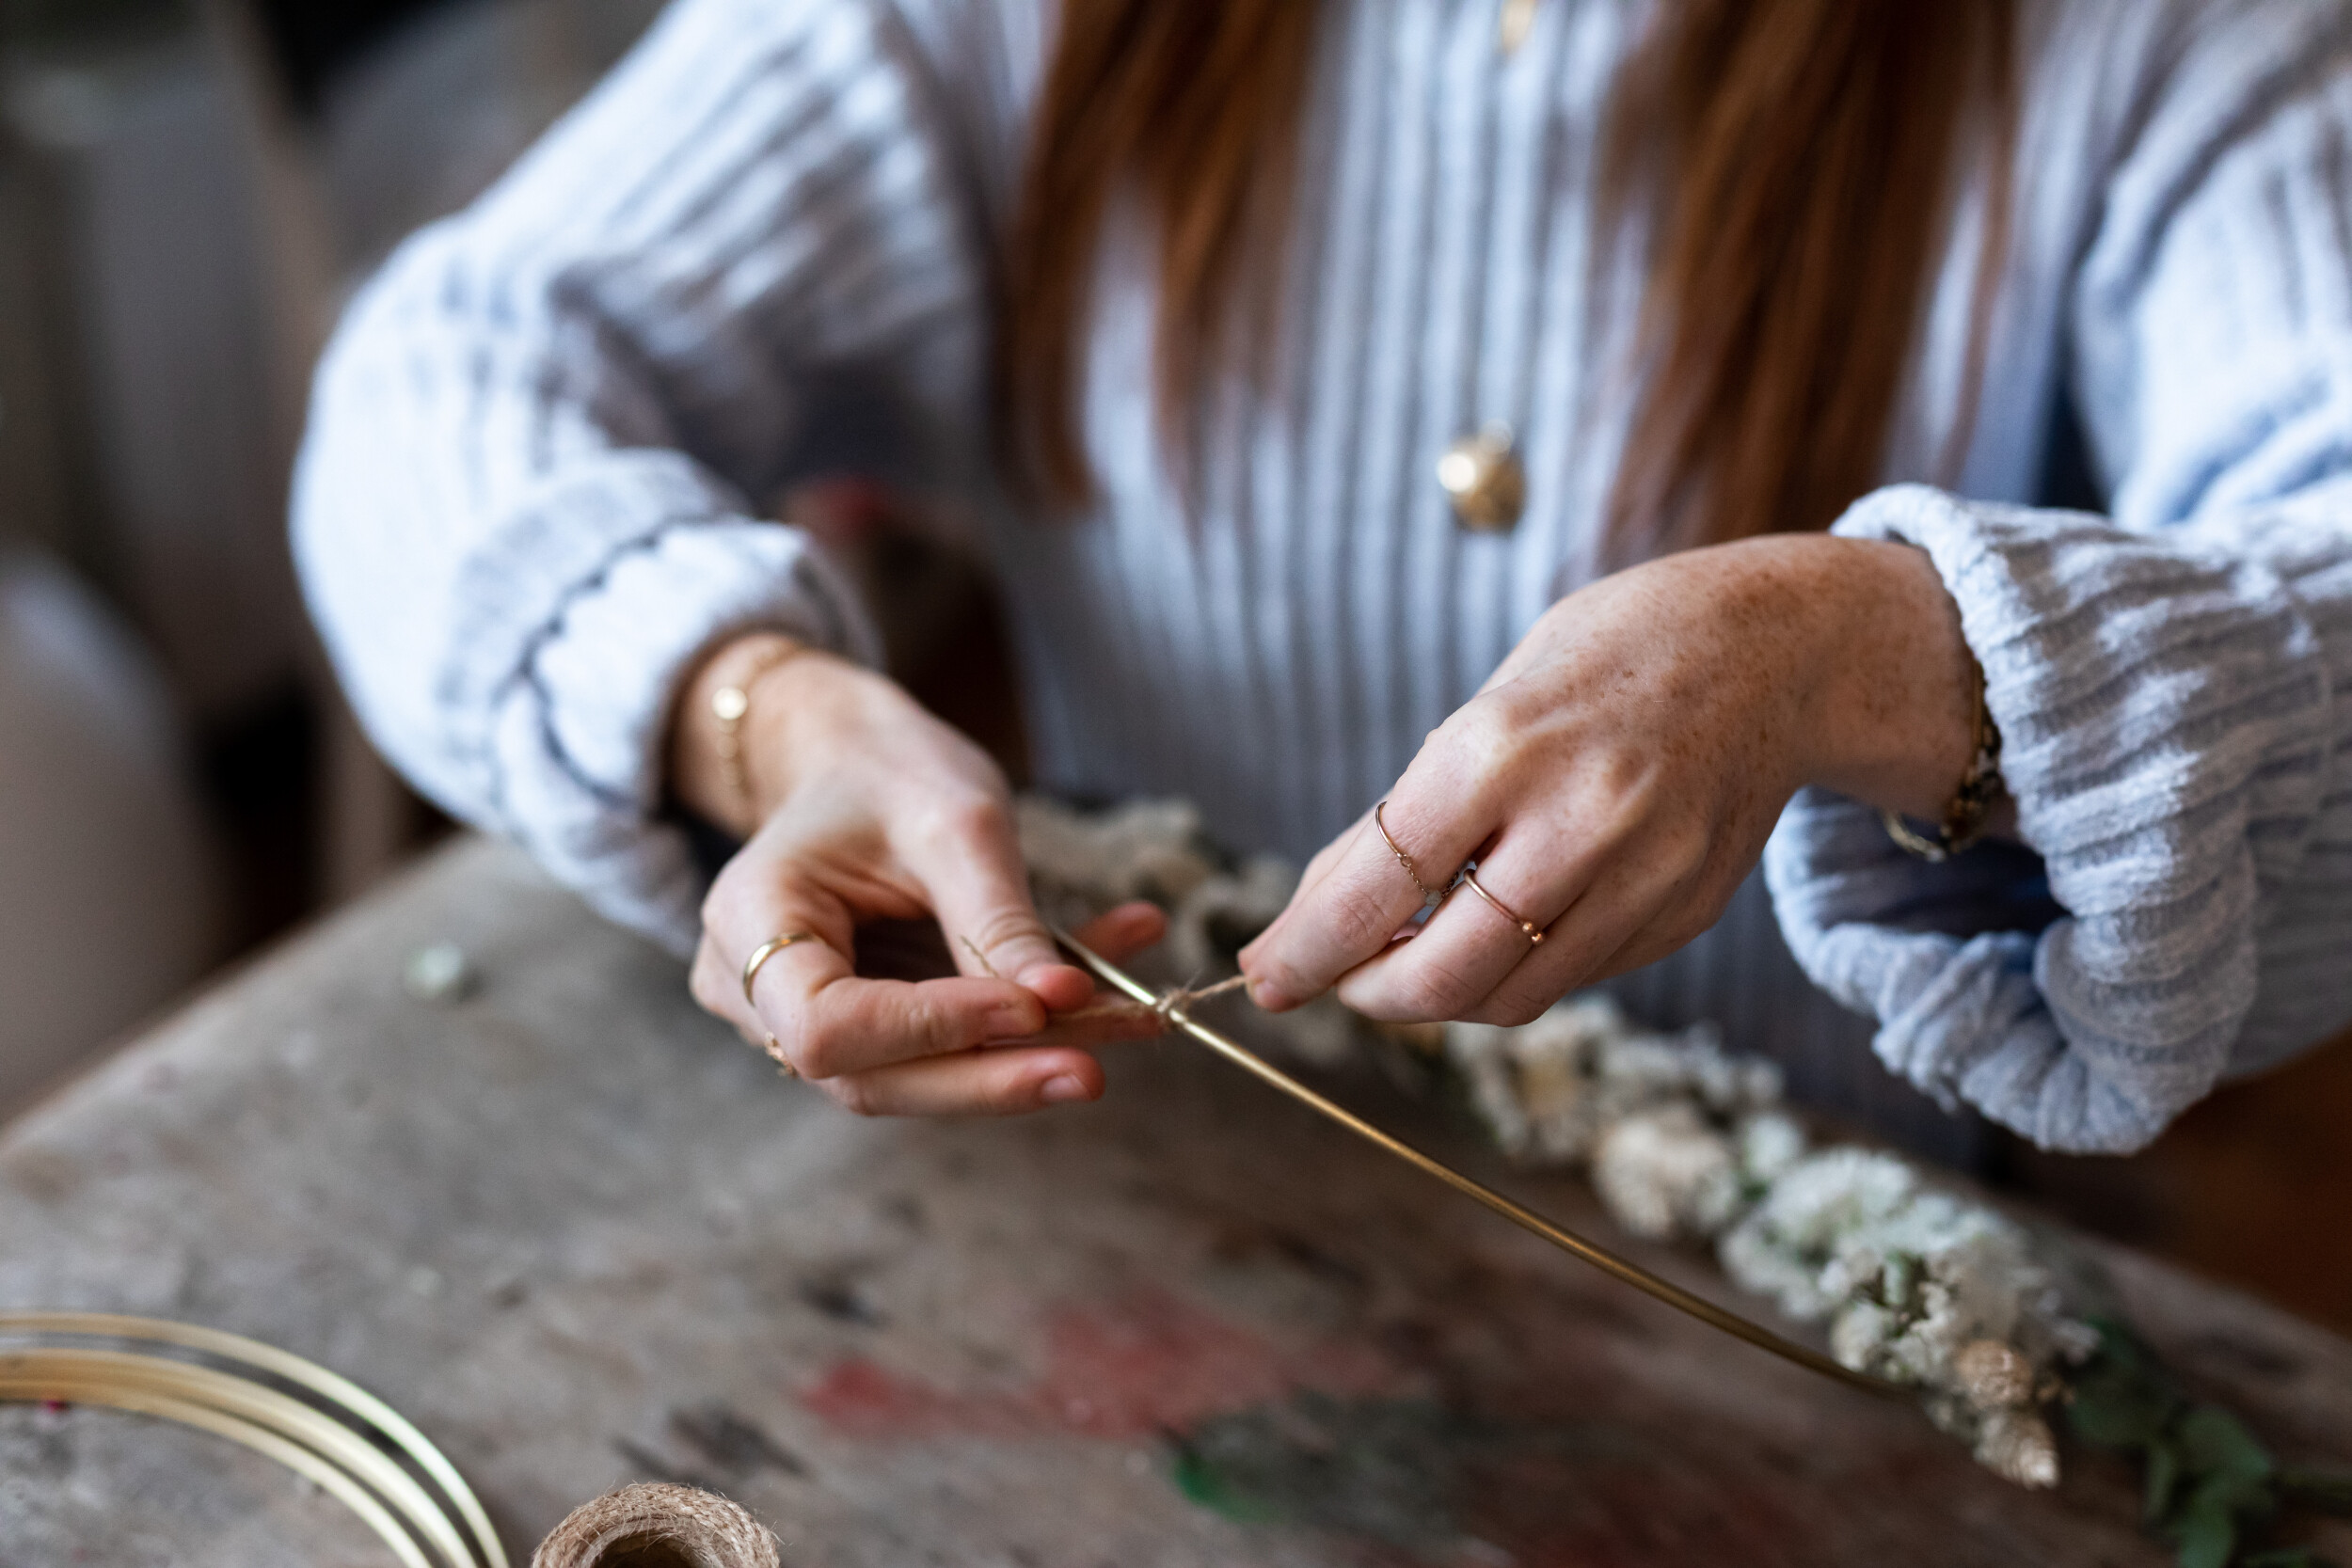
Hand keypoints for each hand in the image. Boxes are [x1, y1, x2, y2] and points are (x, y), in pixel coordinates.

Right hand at [674, 634, 1165, 1114]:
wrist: (855, 757)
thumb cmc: (889, 769)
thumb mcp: (953, 819)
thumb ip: (996, 917)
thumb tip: (1063, 1004)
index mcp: (747, 923)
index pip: (829, 1026)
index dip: (934, 1029)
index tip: (1035, 1007)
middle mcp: (756, 993)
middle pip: (872, 1077)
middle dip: (991, 1077)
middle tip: (1093, 1071)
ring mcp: (805, 1021)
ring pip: (919, 1075)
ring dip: (1027, 1058)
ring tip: (1132, 1020)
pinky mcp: (870, 1030)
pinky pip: (948, 1048)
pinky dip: (1033, 1027)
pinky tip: (1115, 986)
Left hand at [1239, 536, 1977, 1025]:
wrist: (1772, 649)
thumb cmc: (1604, 659)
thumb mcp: (1486, 704)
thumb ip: (1406, 815)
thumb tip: (1314, 912)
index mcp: (1503, 748)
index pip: (1377, 886)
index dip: (1308, 948)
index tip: (1264, 978)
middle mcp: (1579, 821)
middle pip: (1444, 973)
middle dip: (1371, 994)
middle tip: (1339, 979)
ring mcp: (1644, 876)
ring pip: (1512, 998)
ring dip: (1443, 997)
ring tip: (1412, 955)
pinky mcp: (1685, 912)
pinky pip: (1576, 980)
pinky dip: (1518, 975)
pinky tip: (1504, 931)